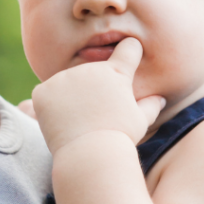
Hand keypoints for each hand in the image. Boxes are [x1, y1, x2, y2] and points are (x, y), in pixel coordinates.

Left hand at [30, 39, 165, 153]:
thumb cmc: (119, 140)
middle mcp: (89, 69)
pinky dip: (47, 108)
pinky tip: (59, 123)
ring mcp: (64, 78)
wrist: (90, 155)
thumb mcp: (140, 122)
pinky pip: (44, 96)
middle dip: (90, 90)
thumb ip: (150, 106)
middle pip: (90, 74)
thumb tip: (161, 99)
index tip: (130, 53)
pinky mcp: (43, 91)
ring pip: (65, 85)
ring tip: (77, 123)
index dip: (130, 51)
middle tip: (93, 117)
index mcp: (116, 73)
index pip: (128, 48)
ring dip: (68, 99)